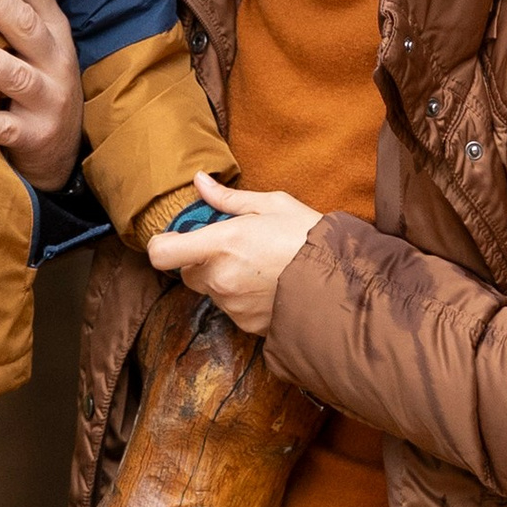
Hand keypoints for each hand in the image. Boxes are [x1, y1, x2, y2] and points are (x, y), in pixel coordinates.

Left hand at [0, 0, 83, 190]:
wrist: (63, 154)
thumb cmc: (39, 84)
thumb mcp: (38, 43)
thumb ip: (16, 5)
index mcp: (52, 31)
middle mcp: (54, 61)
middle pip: (26, 26)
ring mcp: (47, 99)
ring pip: (17, 77)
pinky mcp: (34, 136)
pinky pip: (5, 130)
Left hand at [145, 174, 320, 336]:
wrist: (342, 282)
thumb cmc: (308, 236)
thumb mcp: (272, 205)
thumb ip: (228, 198)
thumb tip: (200, 182)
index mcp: (221, 244)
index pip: (163, 253)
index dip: (163, 245)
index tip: (176, 238)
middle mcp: (220, 278)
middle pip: (186, 273)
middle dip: (201, 260)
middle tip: (233, 247)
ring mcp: (232, 305)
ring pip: (211, 291)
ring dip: (224, 279)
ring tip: (260, 266)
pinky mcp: (245, 324)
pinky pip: (231, 308)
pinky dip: (242, 297)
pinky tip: (268, 285)